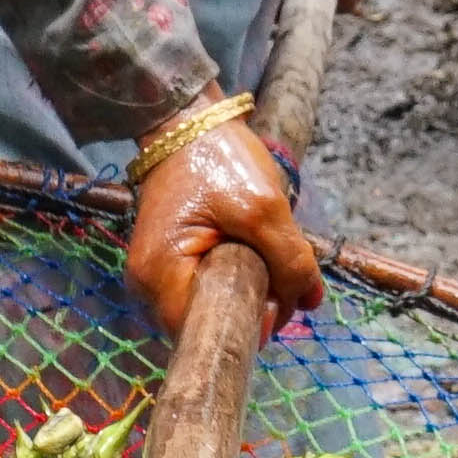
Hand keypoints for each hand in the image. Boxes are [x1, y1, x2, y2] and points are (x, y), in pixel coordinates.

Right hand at [126, 110, 320, 333]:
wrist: (189, 123)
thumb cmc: (220, 160)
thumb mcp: (264, 209)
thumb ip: (290, 262)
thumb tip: (309, 304)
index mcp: (160, 278)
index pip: (204, 334)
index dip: (247, 324)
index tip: (273, 297)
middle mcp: (149, 286)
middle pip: (209, 323)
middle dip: (252, 304)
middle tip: (277, 271)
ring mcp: (158, 276)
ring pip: (214, 305)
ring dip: (248, 288)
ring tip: (264, 252)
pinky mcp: (172, 263)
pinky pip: (209, 286)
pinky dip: (237, 275)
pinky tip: (251, 251)